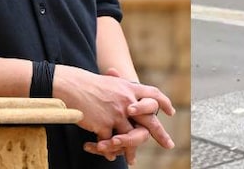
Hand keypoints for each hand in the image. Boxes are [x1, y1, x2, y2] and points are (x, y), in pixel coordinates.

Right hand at [53, 65, 175, 161]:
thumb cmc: (89, 84)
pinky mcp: (104, 124)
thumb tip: (132, 98)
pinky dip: (109, 150)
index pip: (154, 95)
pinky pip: (111, 142)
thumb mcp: (111, 82)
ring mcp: (117, 114)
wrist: (72, 86)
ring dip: (130, 150)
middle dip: (160, 134)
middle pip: (149, 120)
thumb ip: (123, 89)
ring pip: (130, 136)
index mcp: (130, 89)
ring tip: (131, 160)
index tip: (171, 112)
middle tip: (169, 145)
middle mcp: (128, 101)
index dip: (163, 103)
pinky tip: (109, 155)